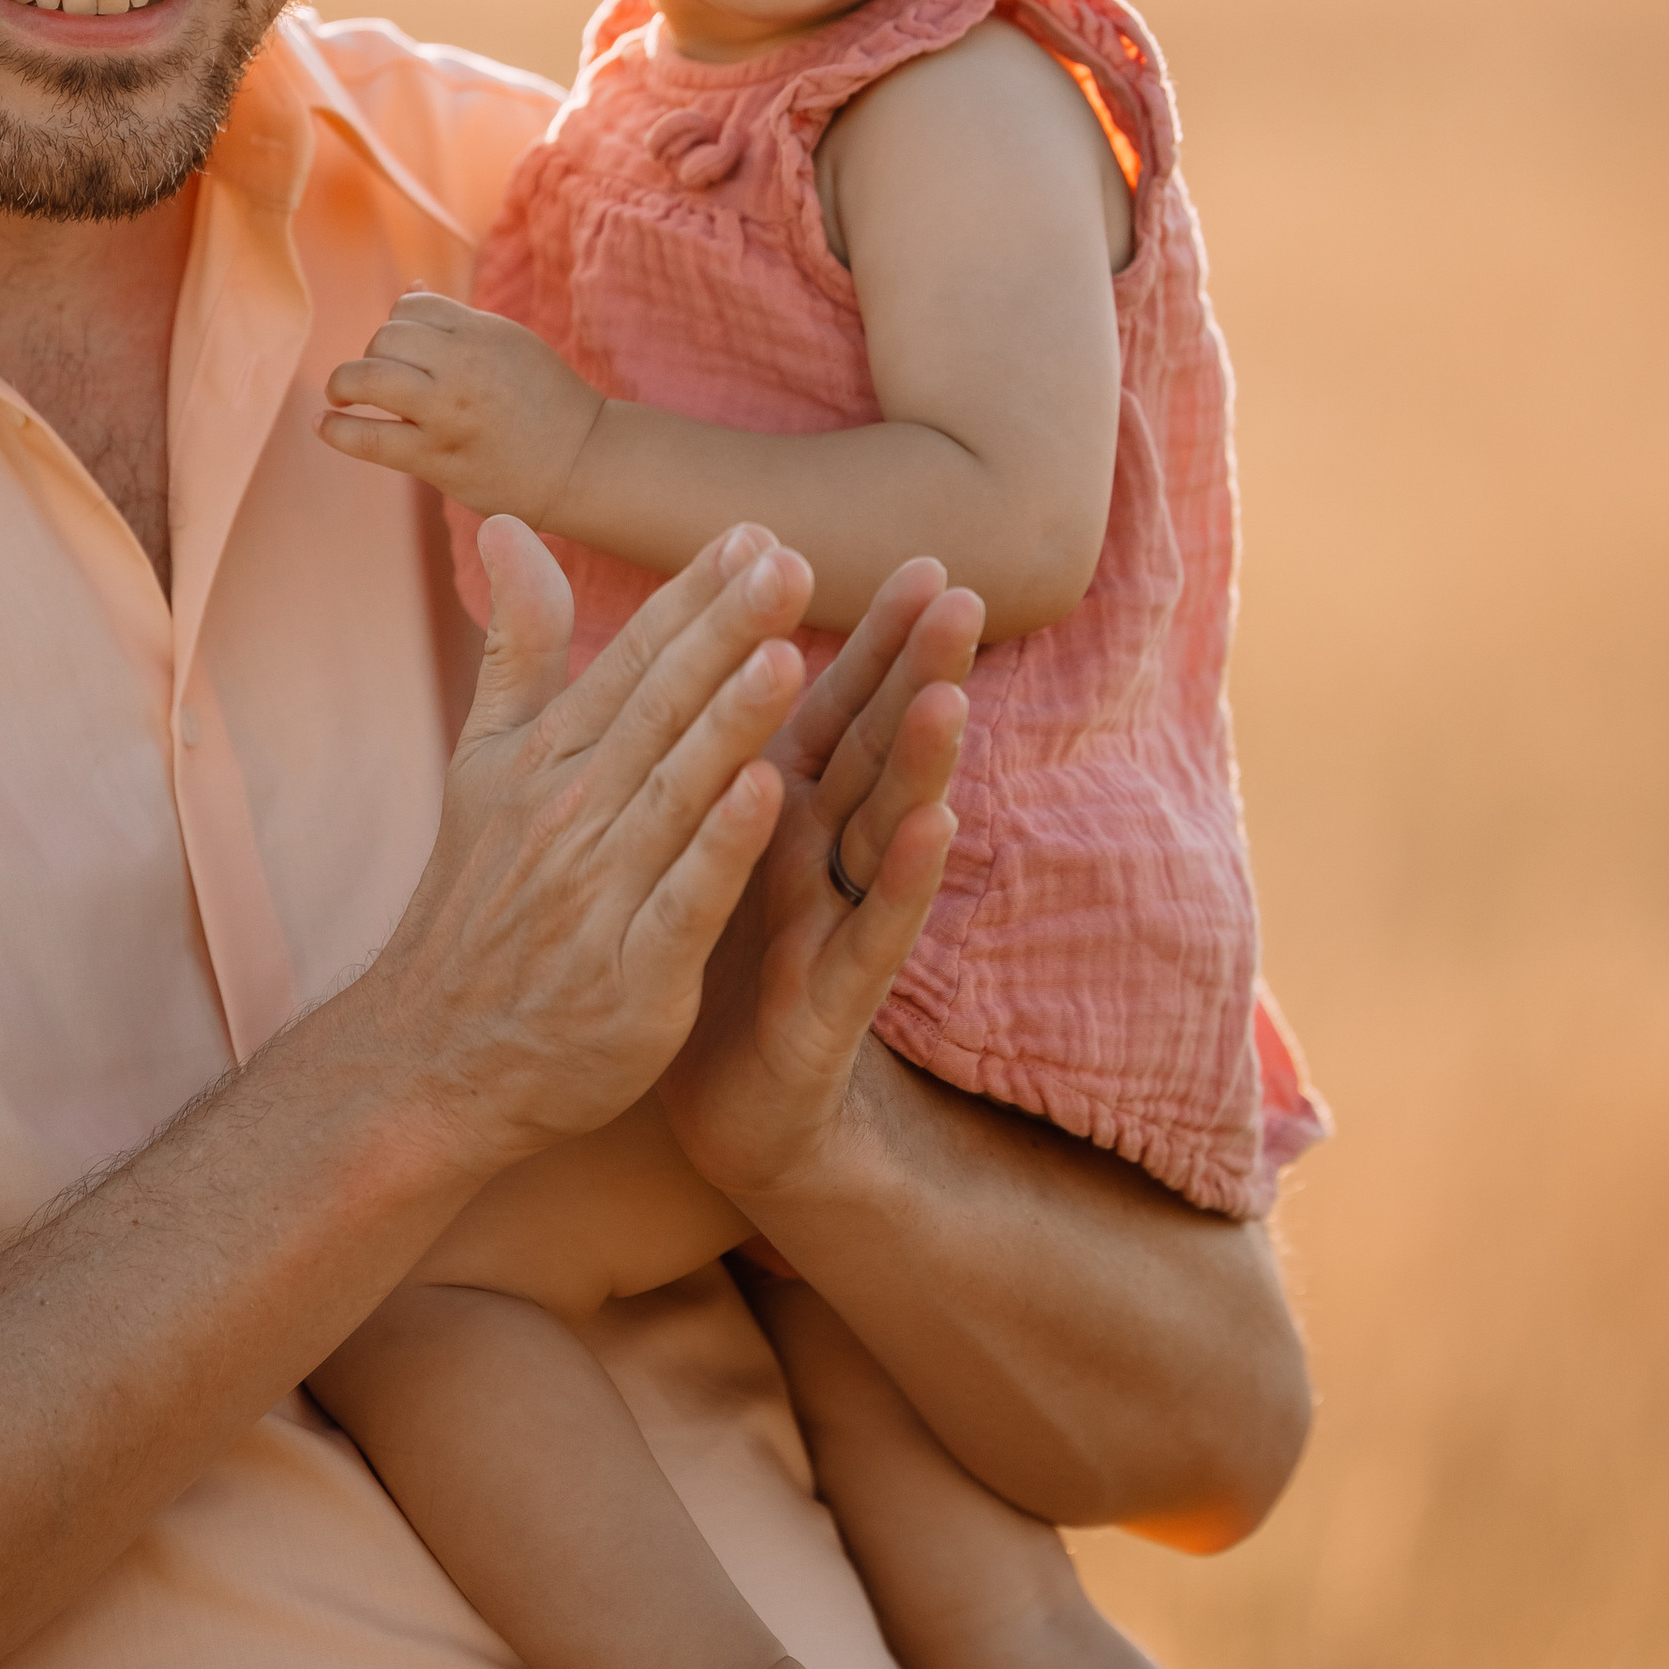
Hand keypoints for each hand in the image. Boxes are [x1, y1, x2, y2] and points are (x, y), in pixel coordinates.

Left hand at [319, 290, 605, 526]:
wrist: (582, 462)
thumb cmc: (546, 401)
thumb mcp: (509, 343)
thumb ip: (457, 320)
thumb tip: (408, 289)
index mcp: (481, 330)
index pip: (410, 306)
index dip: (397, 326)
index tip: (401, 352)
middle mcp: (462, 364)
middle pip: (384, 337)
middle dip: (372, 355)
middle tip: (376, 380)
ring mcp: (447, 412)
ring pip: (366, 377)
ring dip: (343, 384)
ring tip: (342, 397)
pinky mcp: (436, 458)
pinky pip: (368, 437)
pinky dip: (336, 430)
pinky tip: (325, 425)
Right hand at [355, 514, 816, 1170]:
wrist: (431, 1059)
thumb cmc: (474, 903)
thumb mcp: (482, 762)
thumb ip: (516, 645)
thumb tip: (507, 522)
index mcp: (545, 760)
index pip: (630, 662)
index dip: (692, 597)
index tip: (754, 532)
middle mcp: (569, 814)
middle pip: (658, 710)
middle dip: (724, 634)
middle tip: (788, 561)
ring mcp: (597, 895)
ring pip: (674, 792)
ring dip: (728, 722)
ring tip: (785, 651)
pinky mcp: (628, 976)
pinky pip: (682, 899)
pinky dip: (720, 847)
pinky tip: (764, 792)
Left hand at [658, 560, 981, 1209]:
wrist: (710, 1107)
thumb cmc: (715, 956)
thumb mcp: (706, 838)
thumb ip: (716, 743)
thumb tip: (718, 648)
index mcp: (785, 811)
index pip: (839, 709)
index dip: (878, 642)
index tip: (922, 561)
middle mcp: (824, 859)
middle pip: (877, 752)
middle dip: (917, 676)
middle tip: (962, 596)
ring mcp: (835, 928)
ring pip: (884, 834)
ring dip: (918, 770)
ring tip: (948, 699)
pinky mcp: (829, 1005)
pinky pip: (869, 938)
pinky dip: (899, 885)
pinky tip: (934, 833)